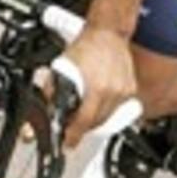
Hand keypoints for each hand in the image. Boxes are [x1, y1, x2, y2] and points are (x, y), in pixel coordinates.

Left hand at [61, 25, 137, 147]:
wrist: (107, 33)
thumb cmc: (86, 47)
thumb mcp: (61, 68)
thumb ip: (53, 91)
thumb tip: (46, 110)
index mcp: (95, 88)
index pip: (83, 122)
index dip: (73, 136)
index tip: (67, 143)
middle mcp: (111, 92)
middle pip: (96, 123)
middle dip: (82, 128)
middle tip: (72, 126)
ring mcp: (122, 93)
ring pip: (107, 118)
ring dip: (94, 119)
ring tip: (84, 111)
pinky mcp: (130, 91)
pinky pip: (117, 109)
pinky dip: (106, 108)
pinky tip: (98, 99)